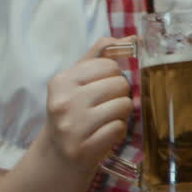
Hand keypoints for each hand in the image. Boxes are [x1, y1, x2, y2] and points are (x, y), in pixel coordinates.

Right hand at [37, 38, 132, 168]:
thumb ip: (101, 55)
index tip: (101, 88)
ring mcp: (72, 127)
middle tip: (105, 105)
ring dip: (121, 113)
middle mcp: (63, 102)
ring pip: (124, 106)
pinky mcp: (83, 148)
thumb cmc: (74, 110)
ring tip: (105, 119)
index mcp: (62, 80)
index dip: (114, 76)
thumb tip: (133, 37)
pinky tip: (103, 134)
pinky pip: (120, 129)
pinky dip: (118, 131)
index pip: (110, 65)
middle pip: (120, 84)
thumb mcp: (79, 79)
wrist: (58, 154)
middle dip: (120, 94)